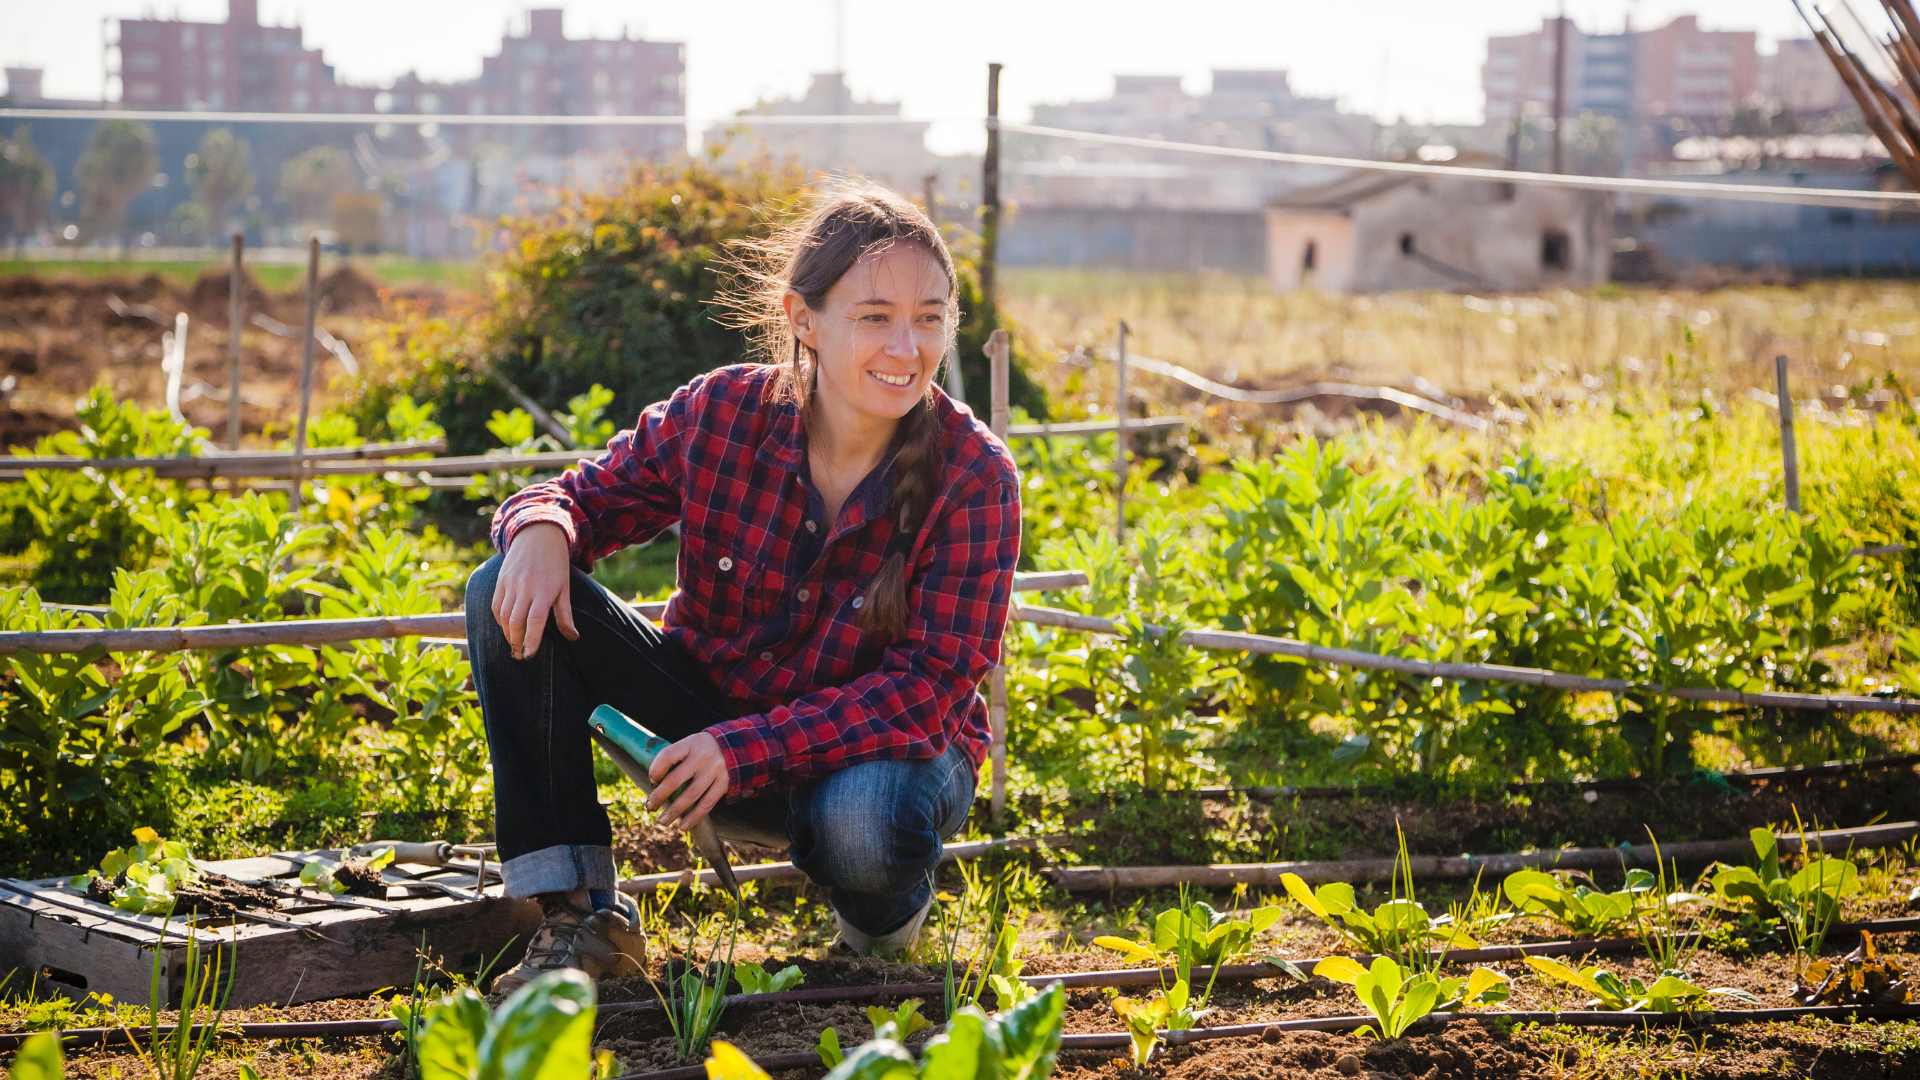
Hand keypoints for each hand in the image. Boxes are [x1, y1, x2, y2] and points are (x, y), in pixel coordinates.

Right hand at [491, 522, 579, 659]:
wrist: (537, 535)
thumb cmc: (555, 564)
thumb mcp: (565, 587)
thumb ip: (565, 614)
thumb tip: (573, 637)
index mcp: (544, 591)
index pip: (535, 622)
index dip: (531, 640)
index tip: (530, 655)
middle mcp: (525, 588)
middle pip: (516, 622)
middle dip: (516, 642)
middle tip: (520, 656)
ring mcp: (510, 584)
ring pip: (504, 616)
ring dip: (507, 634)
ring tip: (513, 645)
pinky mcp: (501, 581)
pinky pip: (496, 605)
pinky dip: (499, 620)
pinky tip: (506, 628)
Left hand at [648, 732, 728, 832]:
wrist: (733, 746)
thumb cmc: (700, 750)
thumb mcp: (689, 745)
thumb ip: (674, 759)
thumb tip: (654, 784)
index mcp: (690, 744)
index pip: (668, 756)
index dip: (656, 770)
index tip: (652, 781)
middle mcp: (702, 756)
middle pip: (676, 779)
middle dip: (660, 796)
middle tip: (650, 807)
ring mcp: (715, 770)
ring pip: (691, 795)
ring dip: (675, 811)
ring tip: (663, 822)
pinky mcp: (724, 783)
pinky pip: (707, 804)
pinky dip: (694, 817)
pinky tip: (683, 826)